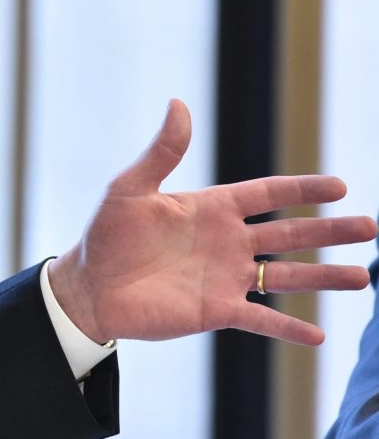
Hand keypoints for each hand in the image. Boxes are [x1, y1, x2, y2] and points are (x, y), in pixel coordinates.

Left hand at [48, 99, 376, 345]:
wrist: (88, 287)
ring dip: (324, 276)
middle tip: (372, 226)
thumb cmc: (105, 235)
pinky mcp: (216, 311)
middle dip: (330, 230)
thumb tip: (178, 103)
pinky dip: (288, 327)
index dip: (303, 189)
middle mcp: (226, 242)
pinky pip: (261, 320)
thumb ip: (162, 152)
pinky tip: (319, 335)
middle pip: (290, 234)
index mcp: (210, 209)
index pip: (267, 194)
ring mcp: (225, 278)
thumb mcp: (130, 188)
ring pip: (286, 276)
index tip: (340, 186)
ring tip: (363, 276)